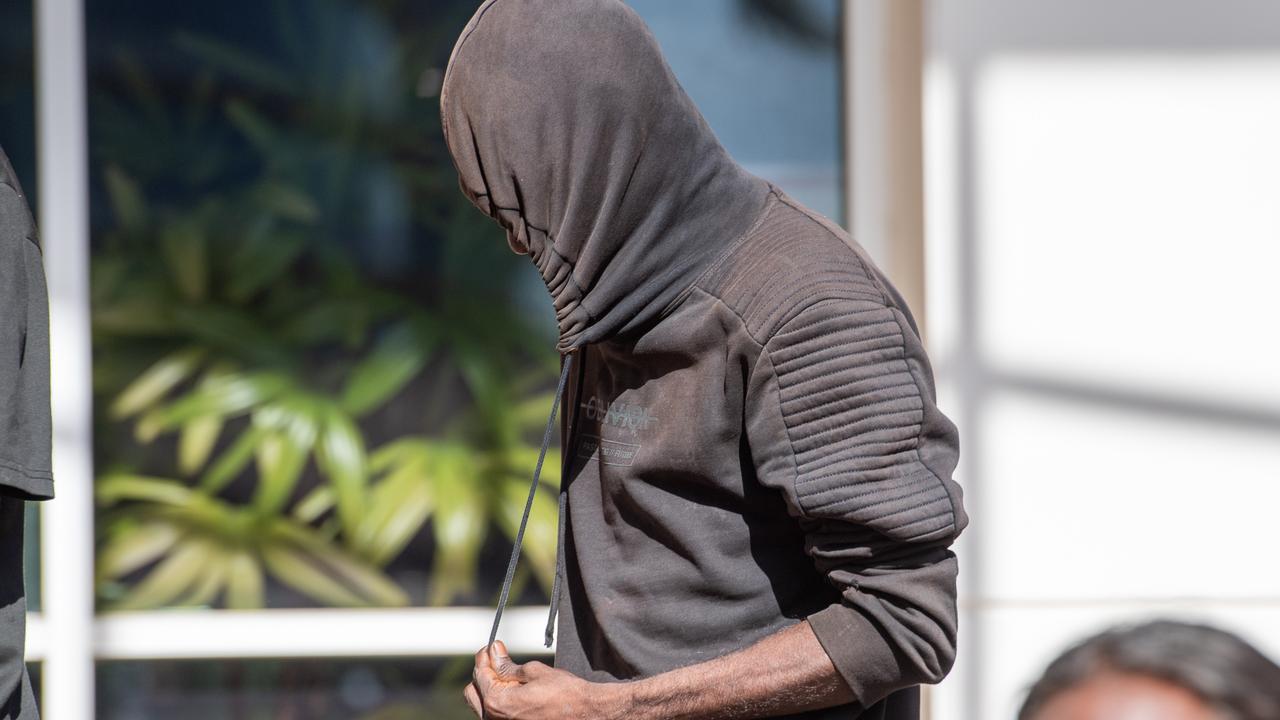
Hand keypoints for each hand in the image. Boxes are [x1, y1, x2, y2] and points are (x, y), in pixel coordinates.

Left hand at [464, 640, 626, 718]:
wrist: (585, 713)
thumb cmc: (564, 692)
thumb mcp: (534, 671)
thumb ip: (507, 664)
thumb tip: (493, 651)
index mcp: (498, 702)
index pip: (480, 674)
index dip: (485, 656)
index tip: (494, 646)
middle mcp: (495, 719)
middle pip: (473, 692)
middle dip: (483, 673)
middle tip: (498, 659)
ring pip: (482, 704)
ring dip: (490, 687)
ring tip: (509, 674)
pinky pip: (495, 713)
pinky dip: (499, 699)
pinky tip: (514, 688)